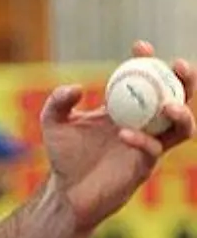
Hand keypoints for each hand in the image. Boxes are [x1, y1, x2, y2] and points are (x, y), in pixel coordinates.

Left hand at [41, 41, 194, 231]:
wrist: (66, 192)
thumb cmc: (64, 156)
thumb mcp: (53, 122)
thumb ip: (58, 101)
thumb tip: (77, 88)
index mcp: (126, 108)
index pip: (145, 79)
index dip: (147, 61)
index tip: (141, 46)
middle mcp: (144, 124)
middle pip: (177, 98)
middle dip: (184, 80)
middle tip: (177, 65)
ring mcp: (147, 145)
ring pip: (182, 127)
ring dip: (182, 113)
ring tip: (170, 105)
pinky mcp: (144, 167)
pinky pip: (153, 150)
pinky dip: (142, 140)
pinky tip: (124, 133)